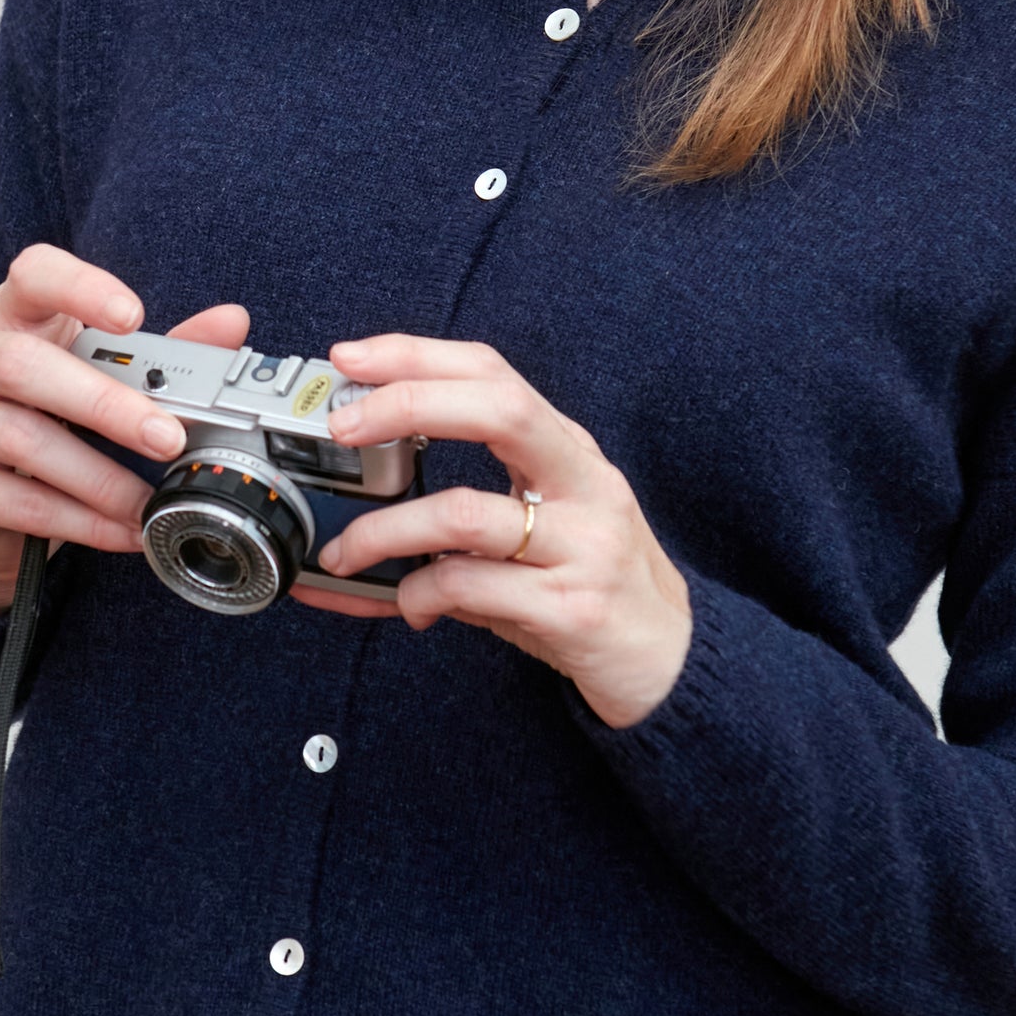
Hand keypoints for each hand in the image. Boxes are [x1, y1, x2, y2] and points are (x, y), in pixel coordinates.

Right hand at [0, 243, 247, 621]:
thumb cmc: (50, 423)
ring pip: (19, 439)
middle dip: (104, 404)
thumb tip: (231, 322)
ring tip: (150, 502)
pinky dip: (76, 521)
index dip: (80, 286)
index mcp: (13, 316)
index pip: (32, 275)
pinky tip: (118, 531)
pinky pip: (11, 500)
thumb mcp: (105, 382)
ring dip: (98, 478)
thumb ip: (166, 353)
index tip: (134, 317)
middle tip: (168, 438)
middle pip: (22, 364)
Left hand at [292, 334, 691, 729]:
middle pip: (498, 409)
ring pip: (465, 513)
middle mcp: (584, 485)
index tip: (354, 358)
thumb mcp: (547, 524)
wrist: (672, 659)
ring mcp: (584, 546)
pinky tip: (411, 607)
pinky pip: (472, 588)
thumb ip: (469, 507)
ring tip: (345, 552)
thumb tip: (362, 508)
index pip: (493, 373)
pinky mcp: (572, 610)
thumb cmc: (595, 584)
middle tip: (344, 428)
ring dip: (385, 531)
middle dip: (408, 405)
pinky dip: (419, 595)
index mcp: (569, 451)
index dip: (419, 356)